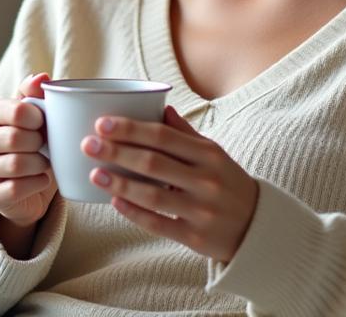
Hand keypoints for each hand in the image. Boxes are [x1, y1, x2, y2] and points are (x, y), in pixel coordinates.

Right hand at [0, 72, 56, 226]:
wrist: (30, 182)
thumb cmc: (34, 141)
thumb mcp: (36, 114)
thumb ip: (36, 93)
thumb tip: (41, 77)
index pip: (19, 111)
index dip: (40, 118)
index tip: (44, 123)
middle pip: (17, 138)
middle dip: (40, 143)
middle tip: (46, 146)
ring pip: (17, 164)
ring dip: (40, 164)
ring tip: (44, 162)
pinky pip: (16, 189)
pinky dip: (37, 183)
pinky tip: (41, 179)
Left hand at [83, 105, 258, 262]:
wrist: (258, 227)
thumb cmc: (228, 183)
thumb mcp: (214, 155)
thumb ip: (187, 134)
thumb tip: (161, 108)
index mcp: (209, 154)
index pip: (163, 137)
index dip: (131, 129)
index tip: (102, 123)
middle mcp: (205, 180)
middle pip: (153, 163)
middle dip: (117, 152)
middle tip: (88, 144)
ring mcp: (200, 210)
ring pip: (152, 195)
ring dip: (119, 183)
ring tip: (93, 173)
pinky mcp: (194, 237)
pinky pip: (158, 223)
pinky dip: (133, 212)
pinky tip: (114, 201)